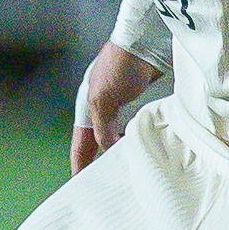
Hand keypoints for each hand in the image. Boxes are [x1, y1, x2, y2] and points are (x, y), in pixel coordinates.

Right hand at [71, 41, 164, 173]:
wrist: (146, 42)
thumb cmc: (120, 66)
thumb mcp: (104, 100)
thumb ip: (104, 127)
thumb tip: (110, 149)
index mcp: (87, 109)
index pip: (80, 145)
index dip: (79, 166)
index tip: (80, 187)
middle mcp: (103, 110)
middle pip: (99, 144)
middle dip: (102, 163)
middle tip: (111, 184)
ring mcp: (122, 105)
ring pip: (120, 137)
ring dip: (124, 152)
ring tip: (132, 169)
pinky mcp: (142, 101)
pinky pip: (138, 129)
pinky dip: (140, 141)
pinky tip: (149, 148)